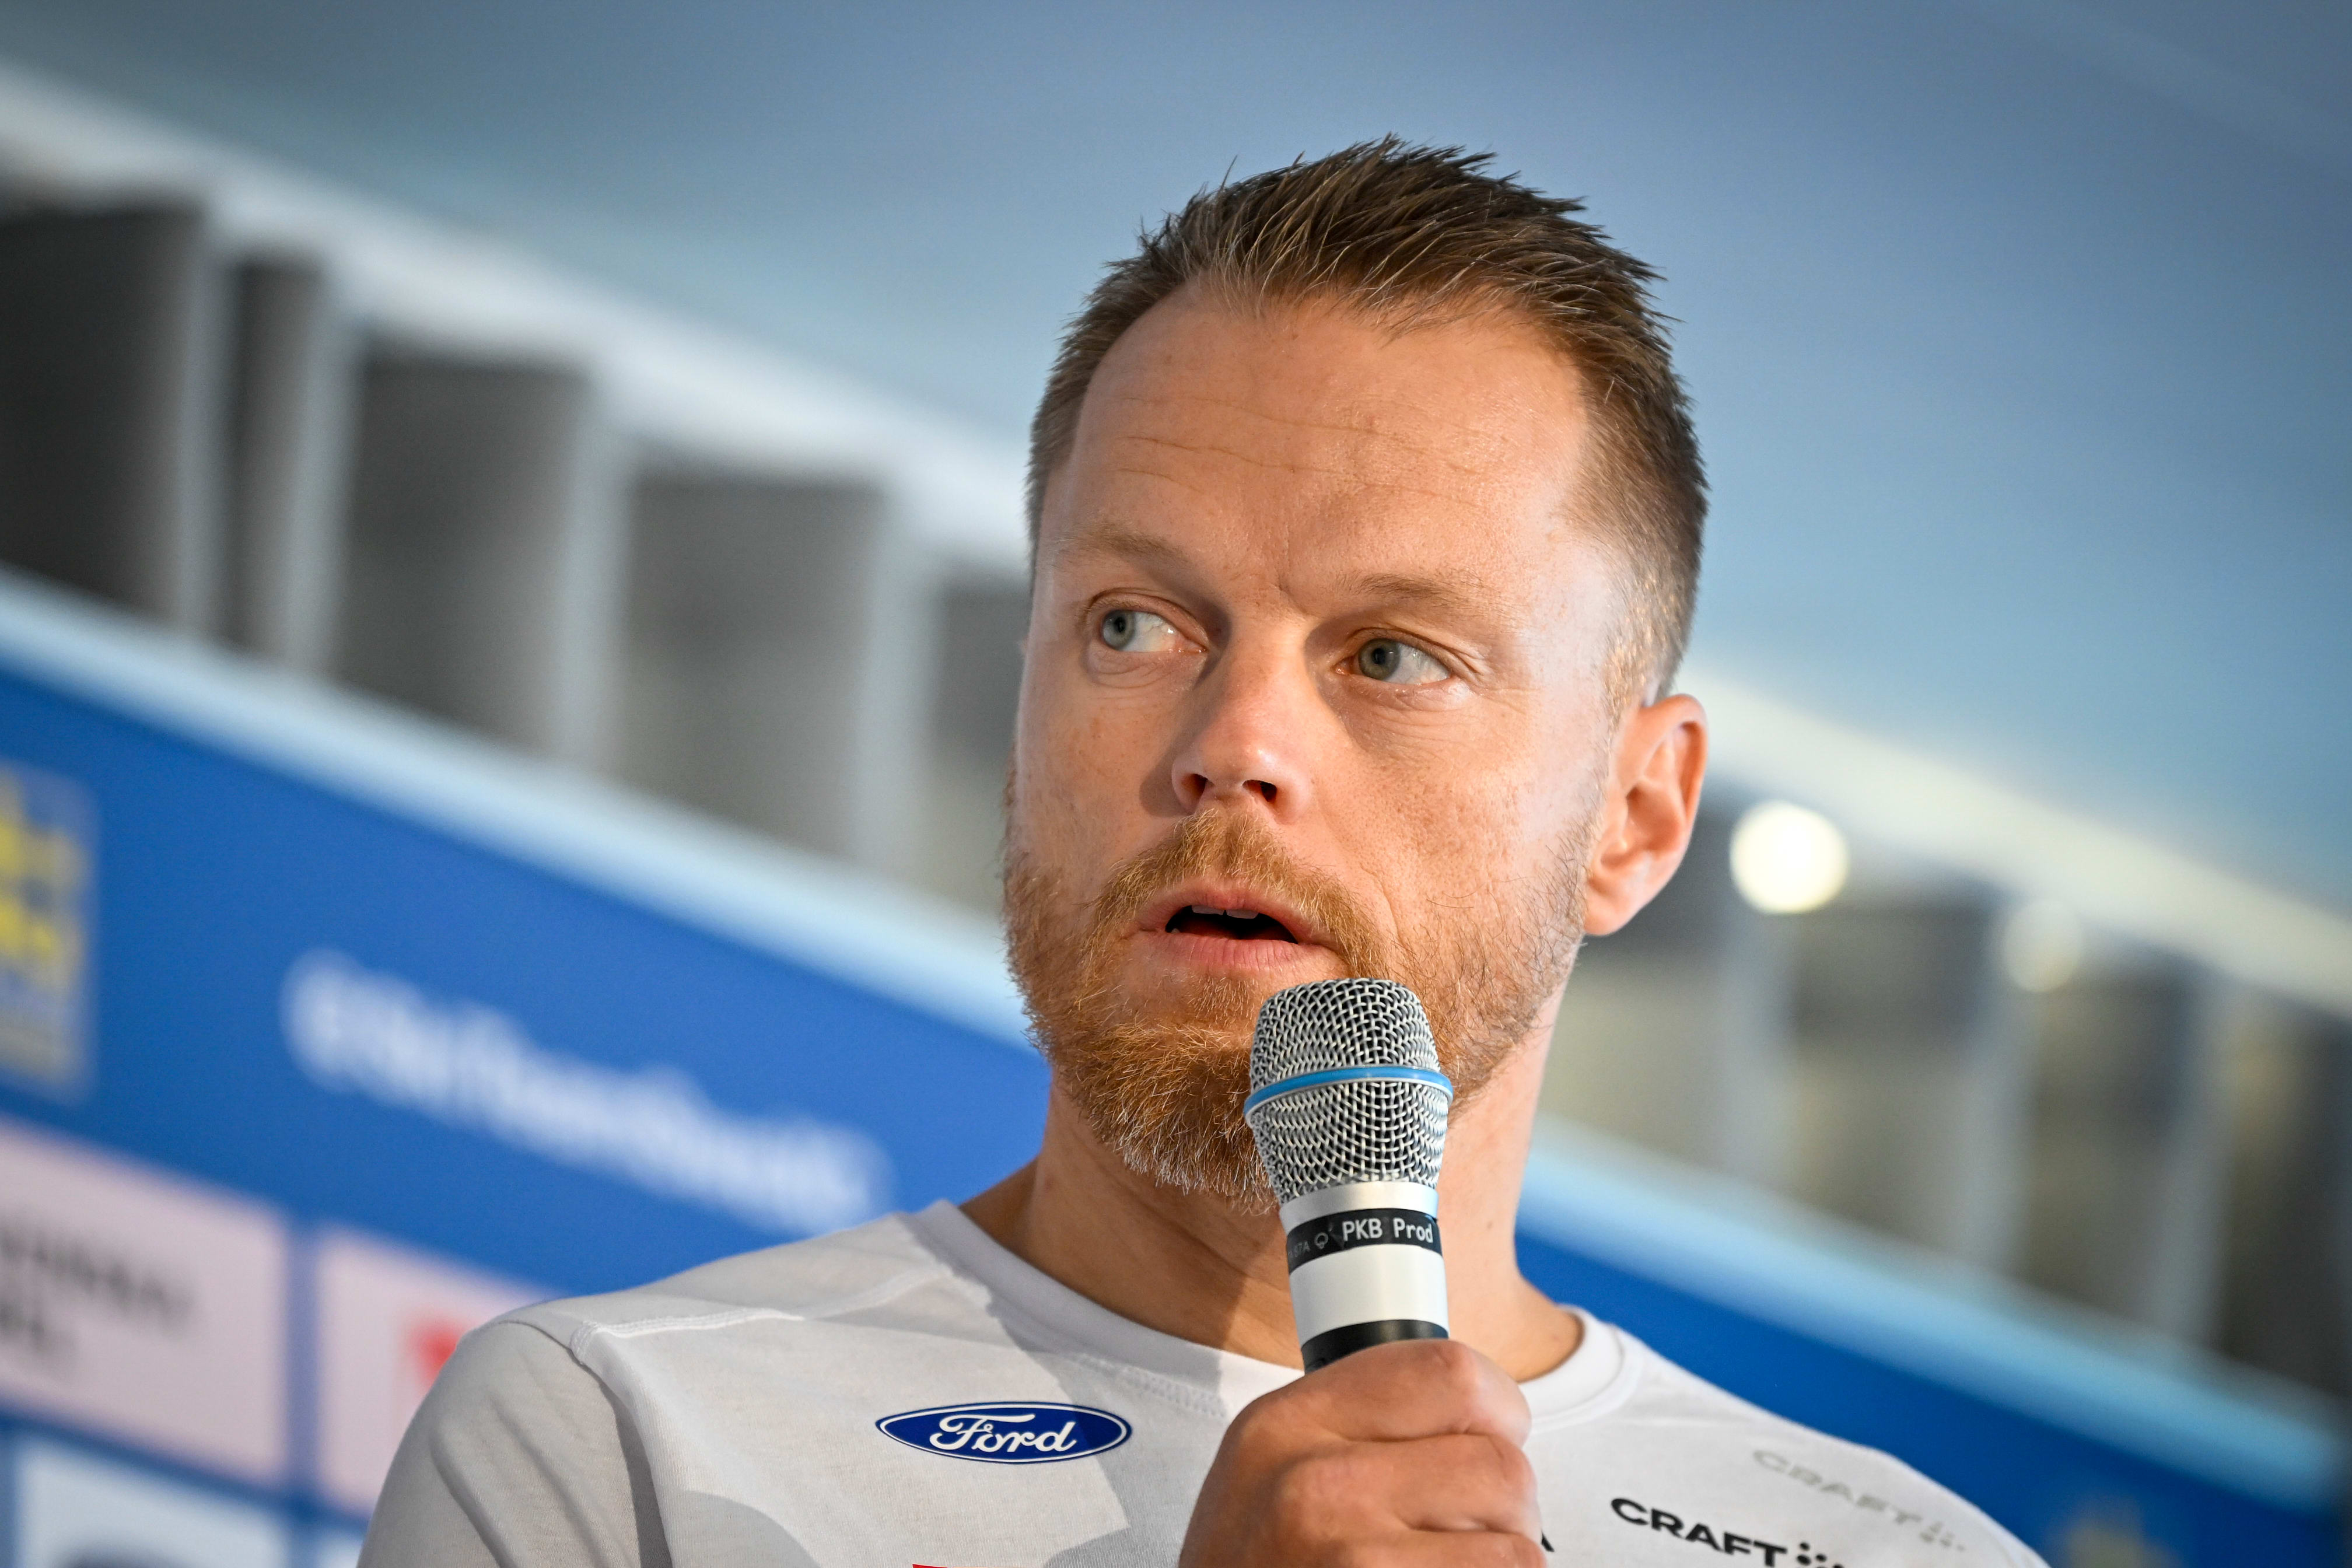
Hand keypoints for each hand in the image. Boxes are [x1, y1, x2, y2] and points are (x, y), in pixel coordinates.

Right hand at [1179, 1338, 1544, 1566]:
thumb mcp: (1268, 1476)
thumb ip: (1354, 1428)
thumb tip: (1479, 1412)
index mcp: (1284, 1427)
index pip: (1449, 1371)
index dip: (1497, 1408)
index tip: (1493, 1438)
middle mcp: (1313, 1486)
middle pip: (1499, 1463)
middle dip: (1505, 1508)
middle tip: (1463, 1536)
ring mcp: (1353, 1560)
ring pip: (1518, 1545)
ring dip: (1501, 1563)